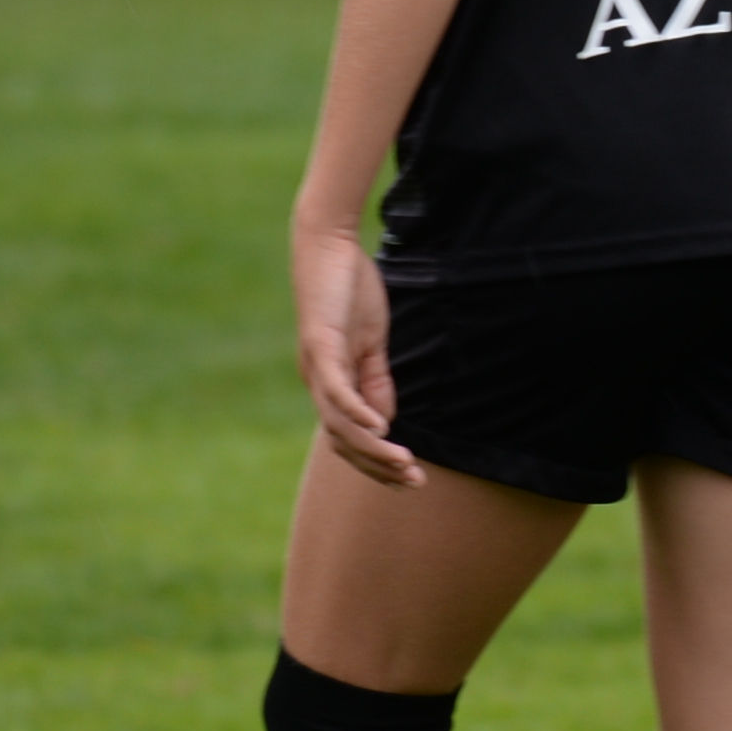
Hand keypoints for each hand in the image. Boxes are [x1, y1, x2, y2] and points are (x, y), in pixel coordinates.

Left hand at [290, 221, 420, 486]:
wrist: (326, 247)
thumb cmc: (348, 291)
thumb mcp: (370, 342)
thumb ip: (376, 382)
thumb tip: (384, 422)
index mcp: (330, 384)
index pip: (350, 439)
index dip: (378, 462)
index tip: (411, 477)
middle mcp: (317, 383)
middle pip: (344, 442)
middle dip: (379, 467)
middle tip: (415, 483)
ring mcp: (316, 367)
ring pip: (341, 424)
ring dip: (373, 448)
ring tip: (404, 462)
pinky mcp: (320, 346)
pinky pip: (337, 389)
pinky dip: (356, 411)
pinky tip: (379, 427)